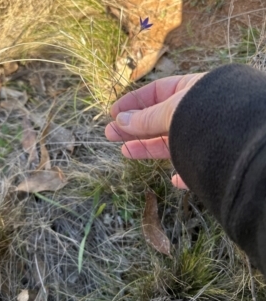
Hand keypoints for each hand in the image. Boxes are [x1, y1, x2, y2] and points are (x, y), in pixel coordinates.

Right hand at [105, 72, 205, 188]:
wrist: (249, 143)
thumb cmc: (210, 115)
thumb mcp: (172, 111)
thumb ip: (146, 117)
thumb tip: (119, 119)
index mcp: (190, 92)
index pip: (155, 93)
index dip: (132, 102)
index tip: (113, 112)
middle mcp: (197, 113)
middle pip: (158, 120)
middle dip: (133, 127)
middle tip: (110, 134)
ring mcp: (204, 136)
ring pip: (171, 143)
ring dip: (147, 147)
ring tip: (125, 151)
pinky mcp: (213, 160)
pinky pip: (194, 166)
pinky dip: (183, 174)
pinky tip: (174, 180)